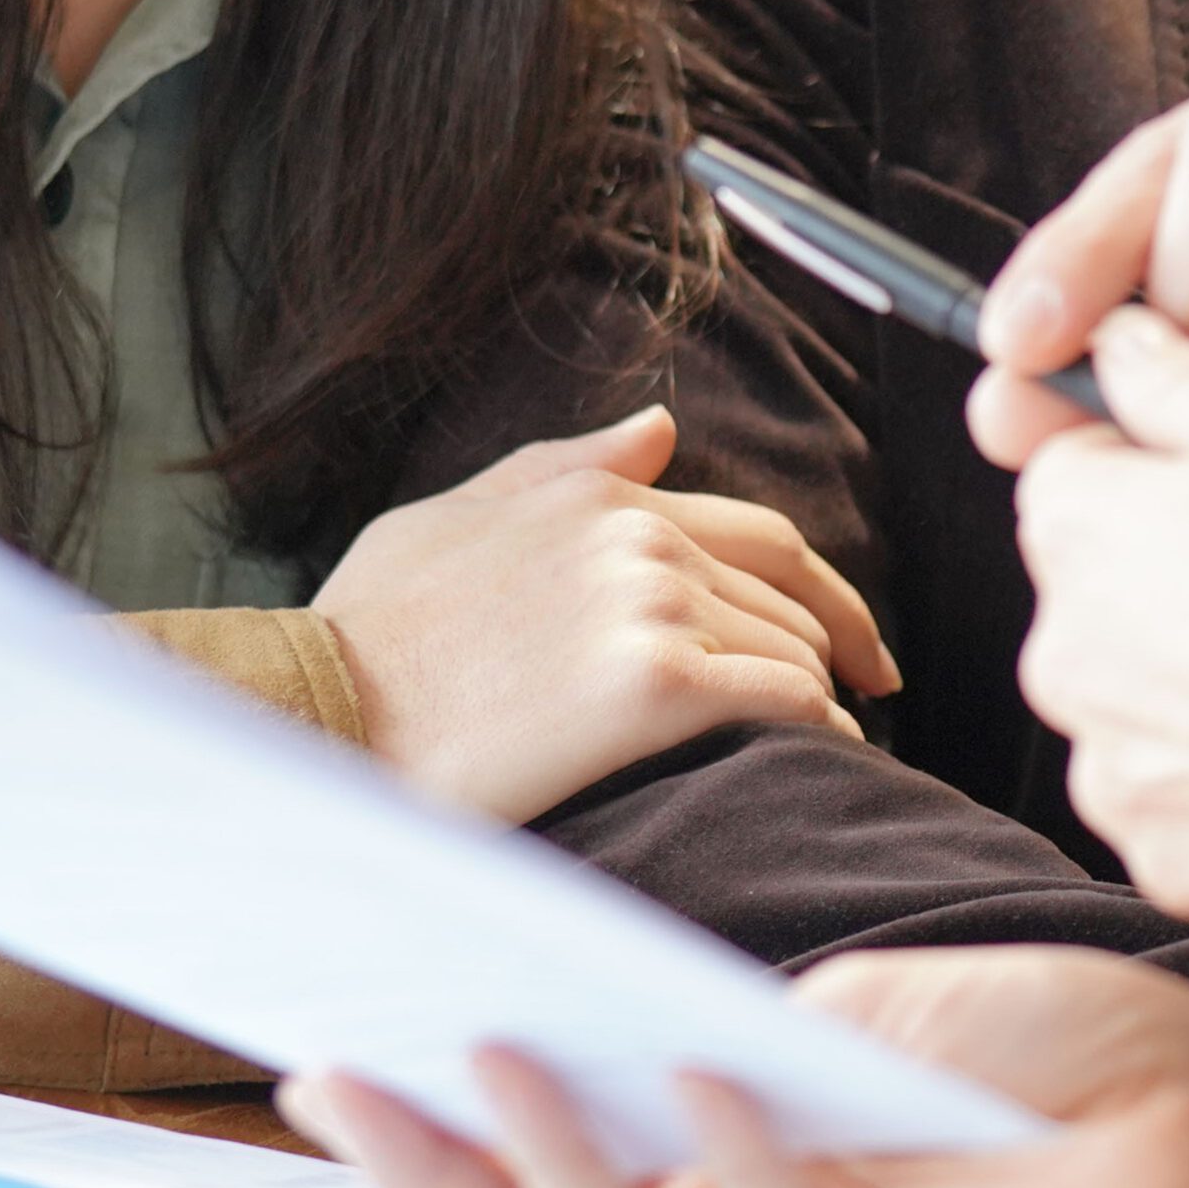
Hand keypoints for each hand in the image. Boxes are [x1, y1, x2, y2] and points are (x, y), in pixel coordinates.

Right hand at [283, 946, 1188, 1187]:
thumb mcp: (857, 1006)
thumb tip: (605, 1022)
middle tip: (345, 1077)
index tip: (328, 1057)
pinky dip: (748, 1172)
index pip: (547, 1171)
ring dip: (559, 1164)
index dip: (437, 1129)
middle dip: (439, 1166)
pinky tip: (709, 1084)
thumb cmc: (1041, 1052)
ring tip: (502, 1056)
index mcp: (720, 1172)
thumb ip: (731, 1029)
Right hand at [311, 407, 899, 822]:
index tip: (855, 642)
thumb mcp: (451, 518)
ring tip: (826, 747)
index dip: (822, 590)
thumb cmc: (368, 631)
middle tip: (865, 696)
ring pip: (792, 650)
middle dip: (832, 648)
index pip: (759, 535)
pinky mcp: (656, 683)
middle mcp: (639, 537)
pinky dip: (819, 730)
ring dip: (821, 698)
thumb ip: (563, 469)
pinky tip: (823, 761)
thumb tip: (661, 426)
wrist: (323, 711)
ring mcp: (652, 604)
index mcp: (601, 498)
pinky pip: (784, 701)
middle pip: (788, 594)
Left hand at [1010, 312, 1188, 917]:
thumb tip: (1117, 343)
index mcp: (1076, 527)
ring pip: (1137, 696)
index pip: (1068, 466)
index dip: (1152, 461)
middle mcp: (1060, 649)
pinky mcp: (1161, 849)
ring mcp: (1108, 760)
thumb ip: (1178, 377)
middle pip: (1100, 588)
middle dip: (1172, 576)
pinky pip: (1177, 797)